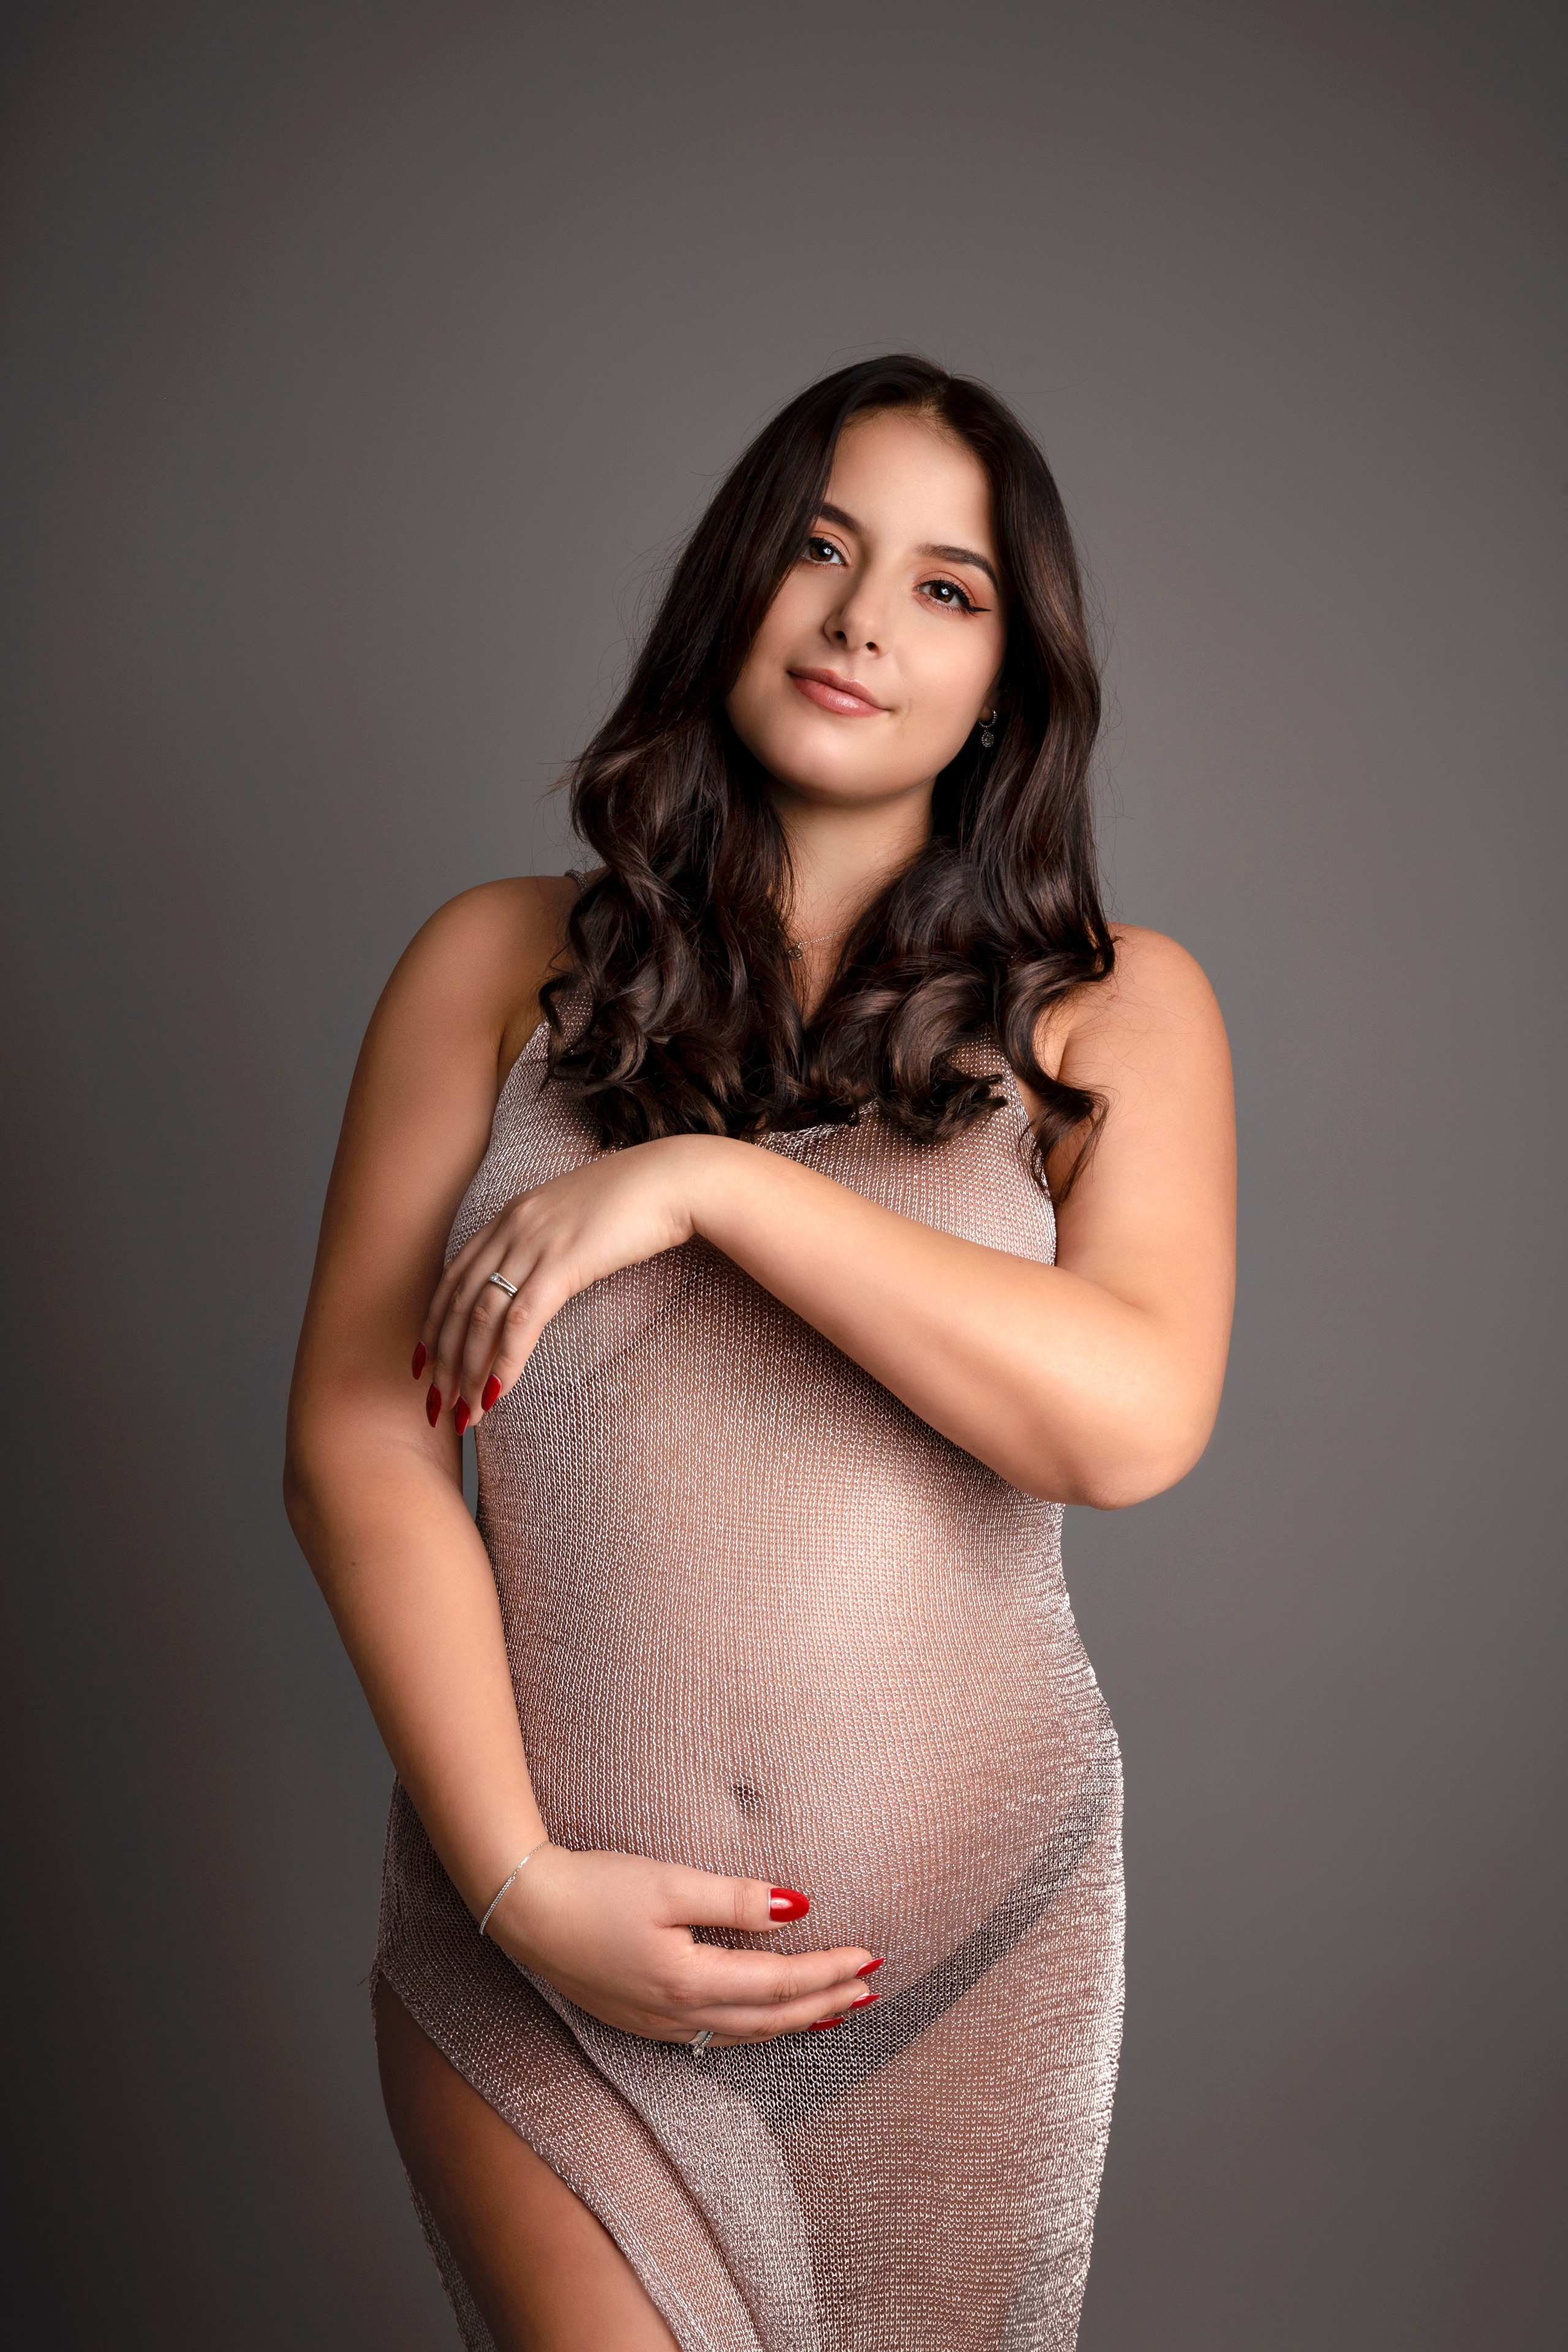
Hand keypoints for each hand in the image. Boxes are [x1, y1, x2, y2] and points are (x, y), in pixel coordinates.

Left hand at [417, 1136, 723, 1426]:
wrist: (673, 1179)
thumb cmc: (635, 1202)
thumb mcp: (575, 1218)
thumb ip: (547, 1241)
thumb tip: (537, 1277)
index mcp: (511, 1216)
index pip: (454, 1276)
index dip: (432, 1321)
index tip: (423, 1360)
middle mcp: (512, 1227)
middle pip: (458, 1302)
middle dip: (442, 1359)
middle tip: (434, 1403)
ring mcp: (535, 1243)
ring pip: (482, 1316)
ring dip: (467, 1371)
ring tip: (463, 1414)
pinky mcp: (563, 1263)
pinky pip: (522, 1321)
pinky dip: (504, 1361)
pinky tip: (496, 1393)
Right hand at [488, 1845, 882, 2046]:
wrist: (525, 1912)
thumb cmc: (595, 1888)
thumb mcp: (670, 1882)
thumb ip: (737, 1900)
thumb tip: (800, 1908)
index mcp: (690, 1981)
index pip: (781, 1983)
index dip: (829, 1972)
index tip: (870, 1957)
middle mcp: (679, 2016)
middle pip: (771, 2019)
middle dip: (826, 2004)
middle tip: (871, 1990)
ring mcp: (658, 2025)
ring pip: (746, 2035)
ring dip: (796, 2023)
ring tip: (836, 2013)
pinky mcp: (641, 2020)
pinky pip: (717, 2038)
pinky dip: (756, 2030)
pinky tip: (767, 2022)